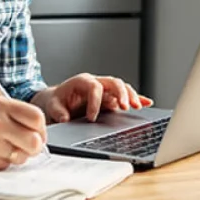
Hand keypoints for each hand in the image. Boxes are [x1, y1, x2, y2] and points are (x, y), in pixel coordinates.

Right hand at [0, 96, 46, 169]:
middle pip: (35, 141)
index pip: (37, 118)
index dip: (41, 128)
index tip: (37, 132)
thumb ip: (16, 116)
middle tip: (26, 145)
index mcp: (0, 105)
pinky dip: (3, 162)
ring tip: (2, 147)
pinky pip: (7, 165)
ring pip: (22, 156)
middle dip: (34, 146)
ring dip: (18, 155)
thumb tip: (42, 135)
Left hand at [34, 73, 153, 122]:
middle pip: (113, 82)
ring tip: (138, 107)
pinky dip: (136, 98)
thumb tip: (64, 118)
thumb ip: (57, 111)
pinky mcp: (110, 97)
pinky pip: (125, 96)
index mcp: (82, 81)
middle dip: (121, 94)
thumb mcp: (52, 106)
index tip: (91, 118)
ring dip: (131, 96)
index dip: (94, 102)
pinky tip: (147, 103)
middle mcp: (96, 82)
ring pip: (122, 87)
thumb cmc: (56, 101)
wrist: (58, 101)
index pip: (94, 87)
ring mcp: (105, 89)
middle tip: (125, 107)